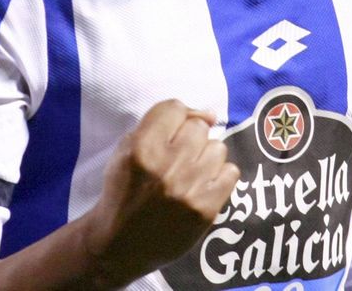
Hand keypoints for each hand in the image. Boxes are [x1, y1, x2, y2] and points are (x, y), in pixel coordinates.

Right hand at [76, 99, 239, 286]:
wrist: (120, 244)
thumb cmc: (123, 190)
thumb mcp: (125, 150)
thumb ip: (159, 124)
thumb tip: (209, 114)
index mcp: (142, 147)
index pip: (175, 108)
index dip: (176, 117)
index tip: (174, 131)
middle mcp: (167, 165)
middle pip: (199, 127)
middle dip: (190, 138)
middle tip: (179, 157)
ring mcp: (188, 188)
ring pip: (218, 148)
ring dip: (206, 157)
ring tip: (191, 173)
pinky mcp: (205, 209)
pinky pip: (231, 173)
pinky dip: (219, 177)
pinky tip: (202, 186)